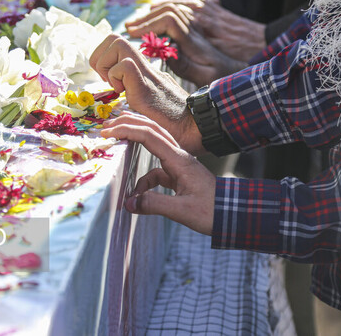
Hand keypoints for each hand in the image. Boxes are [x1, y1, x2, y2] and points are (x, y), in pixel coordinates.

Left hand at [90, 34, 204, 154]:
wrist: (196, 128)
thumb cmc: (176, 122)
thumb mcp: (154, 102)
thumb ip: (141, 93)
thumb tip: (126, 94)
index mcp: (147, 71)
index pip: (119, 46)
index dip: (105, 57)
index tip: (108, 80)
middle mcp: (146, 68)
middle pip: (115, 38)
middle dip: (100, 56)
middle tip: (106, 79)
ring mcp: (147, 75)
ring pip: (118, 43)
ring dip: (106, 64)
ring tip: (115, 86)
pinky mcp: (145, 88)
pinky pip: (125, 67)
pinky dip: (116, 78)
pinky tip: (124, 95)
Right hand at [101, 113, 215, 234]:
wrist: (233, 214)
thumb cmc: (213, 211)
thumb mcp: (182, 210)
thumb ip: (154, 205)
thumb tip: (129, 202)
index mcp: (179, 160)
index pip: (150, 136)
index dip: (128, 130)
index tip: (109, 132)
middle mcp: (179, 157)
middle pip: (151, 132)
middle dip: (129, 126)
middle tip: (107, 128)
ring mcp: (179, 166)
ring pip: (153, 149)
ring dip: (135, 152)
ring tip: (118, 157)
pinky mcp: (179, 176)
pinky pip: (157, 172)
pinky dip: (144, 180)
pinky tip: (139, 195)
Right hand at [125, 1, 247, 85]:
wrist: (259, 49)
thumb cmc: (234, 67)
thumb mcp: (210, 75)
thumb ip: (185, 66)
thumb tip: (164, 54)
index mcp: (199, 34)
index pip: (169, 20)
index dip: (148, 24)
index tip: (134, 34)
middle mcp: (201, 16)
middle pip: (167, 8)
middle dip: (146, 18)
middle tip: (130, 29)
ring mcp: (205, 9)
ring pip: (174, 2)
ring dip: (154, 12)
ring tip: (139, 24)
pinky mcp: (208, 7)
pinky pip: (183, 1)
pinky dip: (167, 7)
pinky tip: (158, 16)